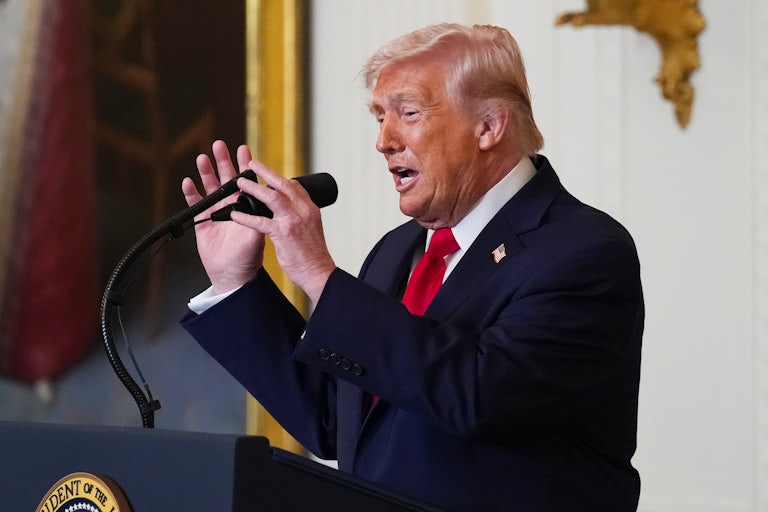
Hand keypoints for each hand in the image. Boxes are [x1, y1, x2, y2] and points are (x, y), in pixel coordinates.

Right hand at [182, 140, 264, 293]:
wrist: (234, 275)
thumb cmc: (249, 257)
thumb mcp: (257, 236)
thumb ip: (258, 218)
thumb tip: (261, 202)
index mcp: (247, 207)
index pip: (247, 181)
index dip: (245, 166)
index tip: (244, 149)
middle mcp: (232, 206)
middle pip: (226, 178)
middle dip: (223, 161)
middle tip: (220, 145)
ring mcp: (216, 213)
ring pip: (209, 187)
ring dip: (206, 172)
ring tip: (202, 158)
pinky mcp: (202, 222)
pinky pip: (194, 205)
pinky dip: (190, 193)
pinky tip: (188, 182)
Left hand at [229, 160, 336, 302]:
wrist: (319, 272)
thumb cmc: (313, 255)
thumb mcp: (310, 229)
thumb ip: (299, 217)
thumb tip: (288, 211)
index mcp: (310, 209)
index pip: (294, 186)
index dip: (278, 179)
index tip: (266, 175)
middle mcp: (303, 210)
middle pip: (283, 184)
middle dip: (265, 172)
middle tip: (251, 164)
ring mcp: (293, 220)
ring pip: (272, 197)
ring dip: (253, 188)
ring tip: (239, 182)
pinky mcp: (283, 233)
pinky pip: (260, 221)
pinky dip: (245, 217)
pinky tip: (234, 215)